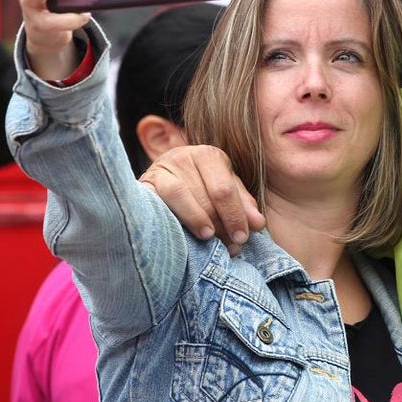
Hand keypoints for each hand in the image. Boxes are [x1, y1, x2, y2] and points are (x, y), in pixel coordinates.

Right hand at [139, 144, 264, 252]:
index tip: (243, 237)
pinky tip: (181, 235)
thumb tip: (258, 224)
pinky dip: (172, 218)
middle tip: (229, 246)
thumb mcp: (222, 191)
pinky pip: (157, 201)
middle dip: (221, 224)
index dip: (235, 215)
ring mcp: (161, 168)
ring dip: (197, 220)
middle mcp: (184, 156)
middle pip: (206, 195)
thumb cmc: (199, 189)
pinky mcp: (143, 184)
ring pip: (180, 195)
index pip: (225, 189)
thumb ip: (242, 205)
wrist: (159, 183)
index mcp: (209, 155)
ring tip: (208, 238)